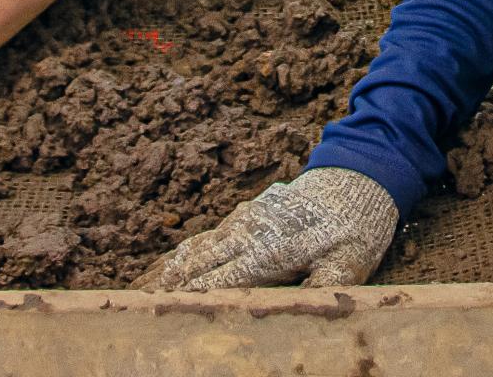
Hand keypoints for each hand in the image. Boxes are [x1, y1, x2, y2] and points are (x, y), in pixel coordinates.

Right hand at [134, 168, 396, 289]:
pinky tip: (165, 267)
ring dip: (164, 272)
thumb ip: (322, 287)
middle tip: (132, 310)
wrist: (359, 177)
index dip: (188, 299)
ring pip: (193, 249)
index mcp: (268, 251)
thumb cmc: (357, 227)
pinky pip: (203, 237)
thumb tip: (300, 310)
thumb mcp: (350, 263)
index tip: (159, 314)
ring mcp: (243, 221)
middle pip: (195, 265)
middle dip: (163, 288)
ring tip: (135, 293)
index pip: (218, 282)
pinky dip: (178, 254)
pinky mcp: (244, 214)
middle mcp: (247, 233)